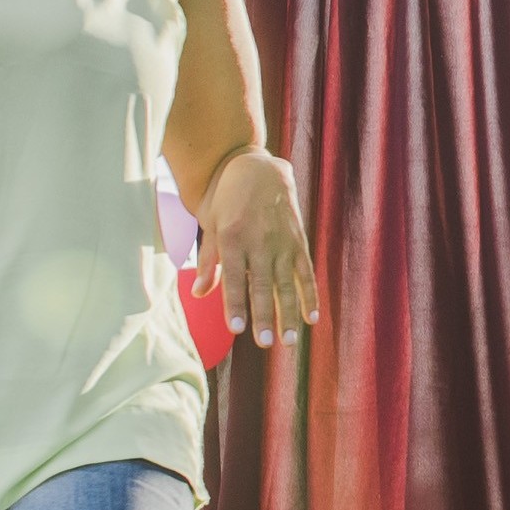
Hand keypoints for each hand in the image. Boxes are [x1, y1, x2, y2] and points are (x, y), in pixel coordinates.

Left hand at [201, 147, 319, 339]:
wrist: (258, 167)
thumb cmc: (227, 198)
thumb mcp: (210, 224)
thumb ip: (207, 261)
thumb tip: (198, 294)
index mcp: (232, 239)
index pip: (233, 279)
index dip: (236, 304)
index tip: (237, 329)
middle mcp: (259, 242)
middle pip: (262, 286)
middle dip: (264, 316)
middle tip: (264, 343)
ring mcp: (282, 242)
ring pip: (286, 284)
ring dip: (289, 314)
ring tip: (290, 340)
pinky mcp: (298, 241)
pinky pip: (306, 272)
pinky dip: (310, 294)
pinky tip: (311, 316)